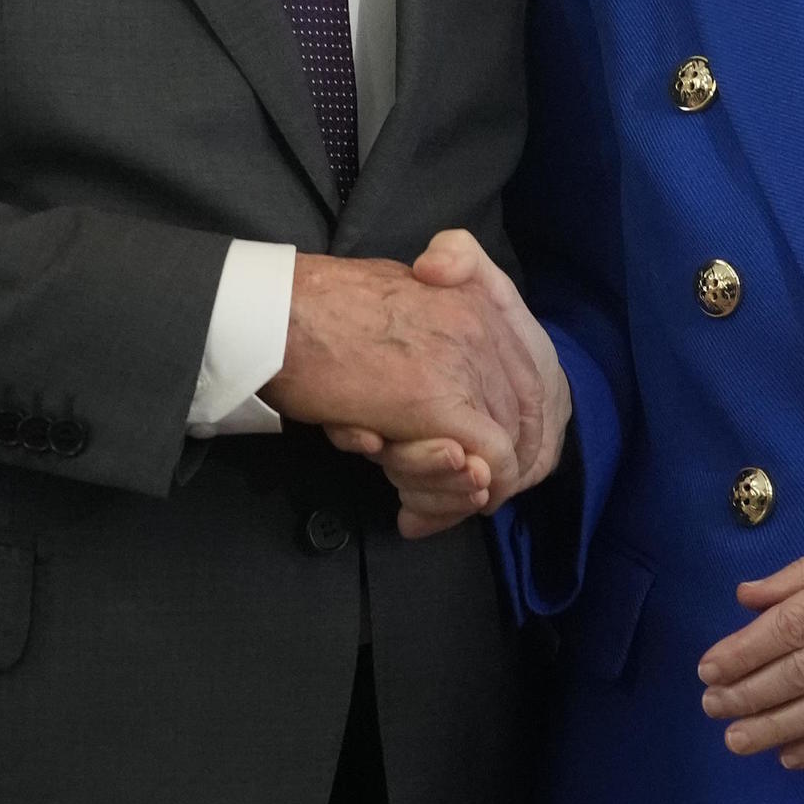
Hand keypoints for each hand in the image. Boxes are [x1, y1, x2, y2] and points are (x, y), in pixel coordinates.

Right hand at [321, 230, 571, 536]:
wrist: (273, 316)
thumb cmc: (317, 309)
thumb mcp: (399, 291)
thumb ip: (435, 318)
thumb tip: (453, 369)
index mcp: (478, 299)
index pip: (531, 378)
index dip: (515, 430)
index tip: (484, 463)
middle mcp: (483, 328)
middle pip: (522, 416)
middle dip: (494, 468)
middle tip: (455, 498)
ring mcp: (463, 365)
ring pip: (504, 447)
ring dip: (465, 488)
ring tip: (425, 506)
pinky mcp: (436, 404)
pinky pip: (486, 462)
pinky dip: (462, 494)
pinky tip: (417, 512)